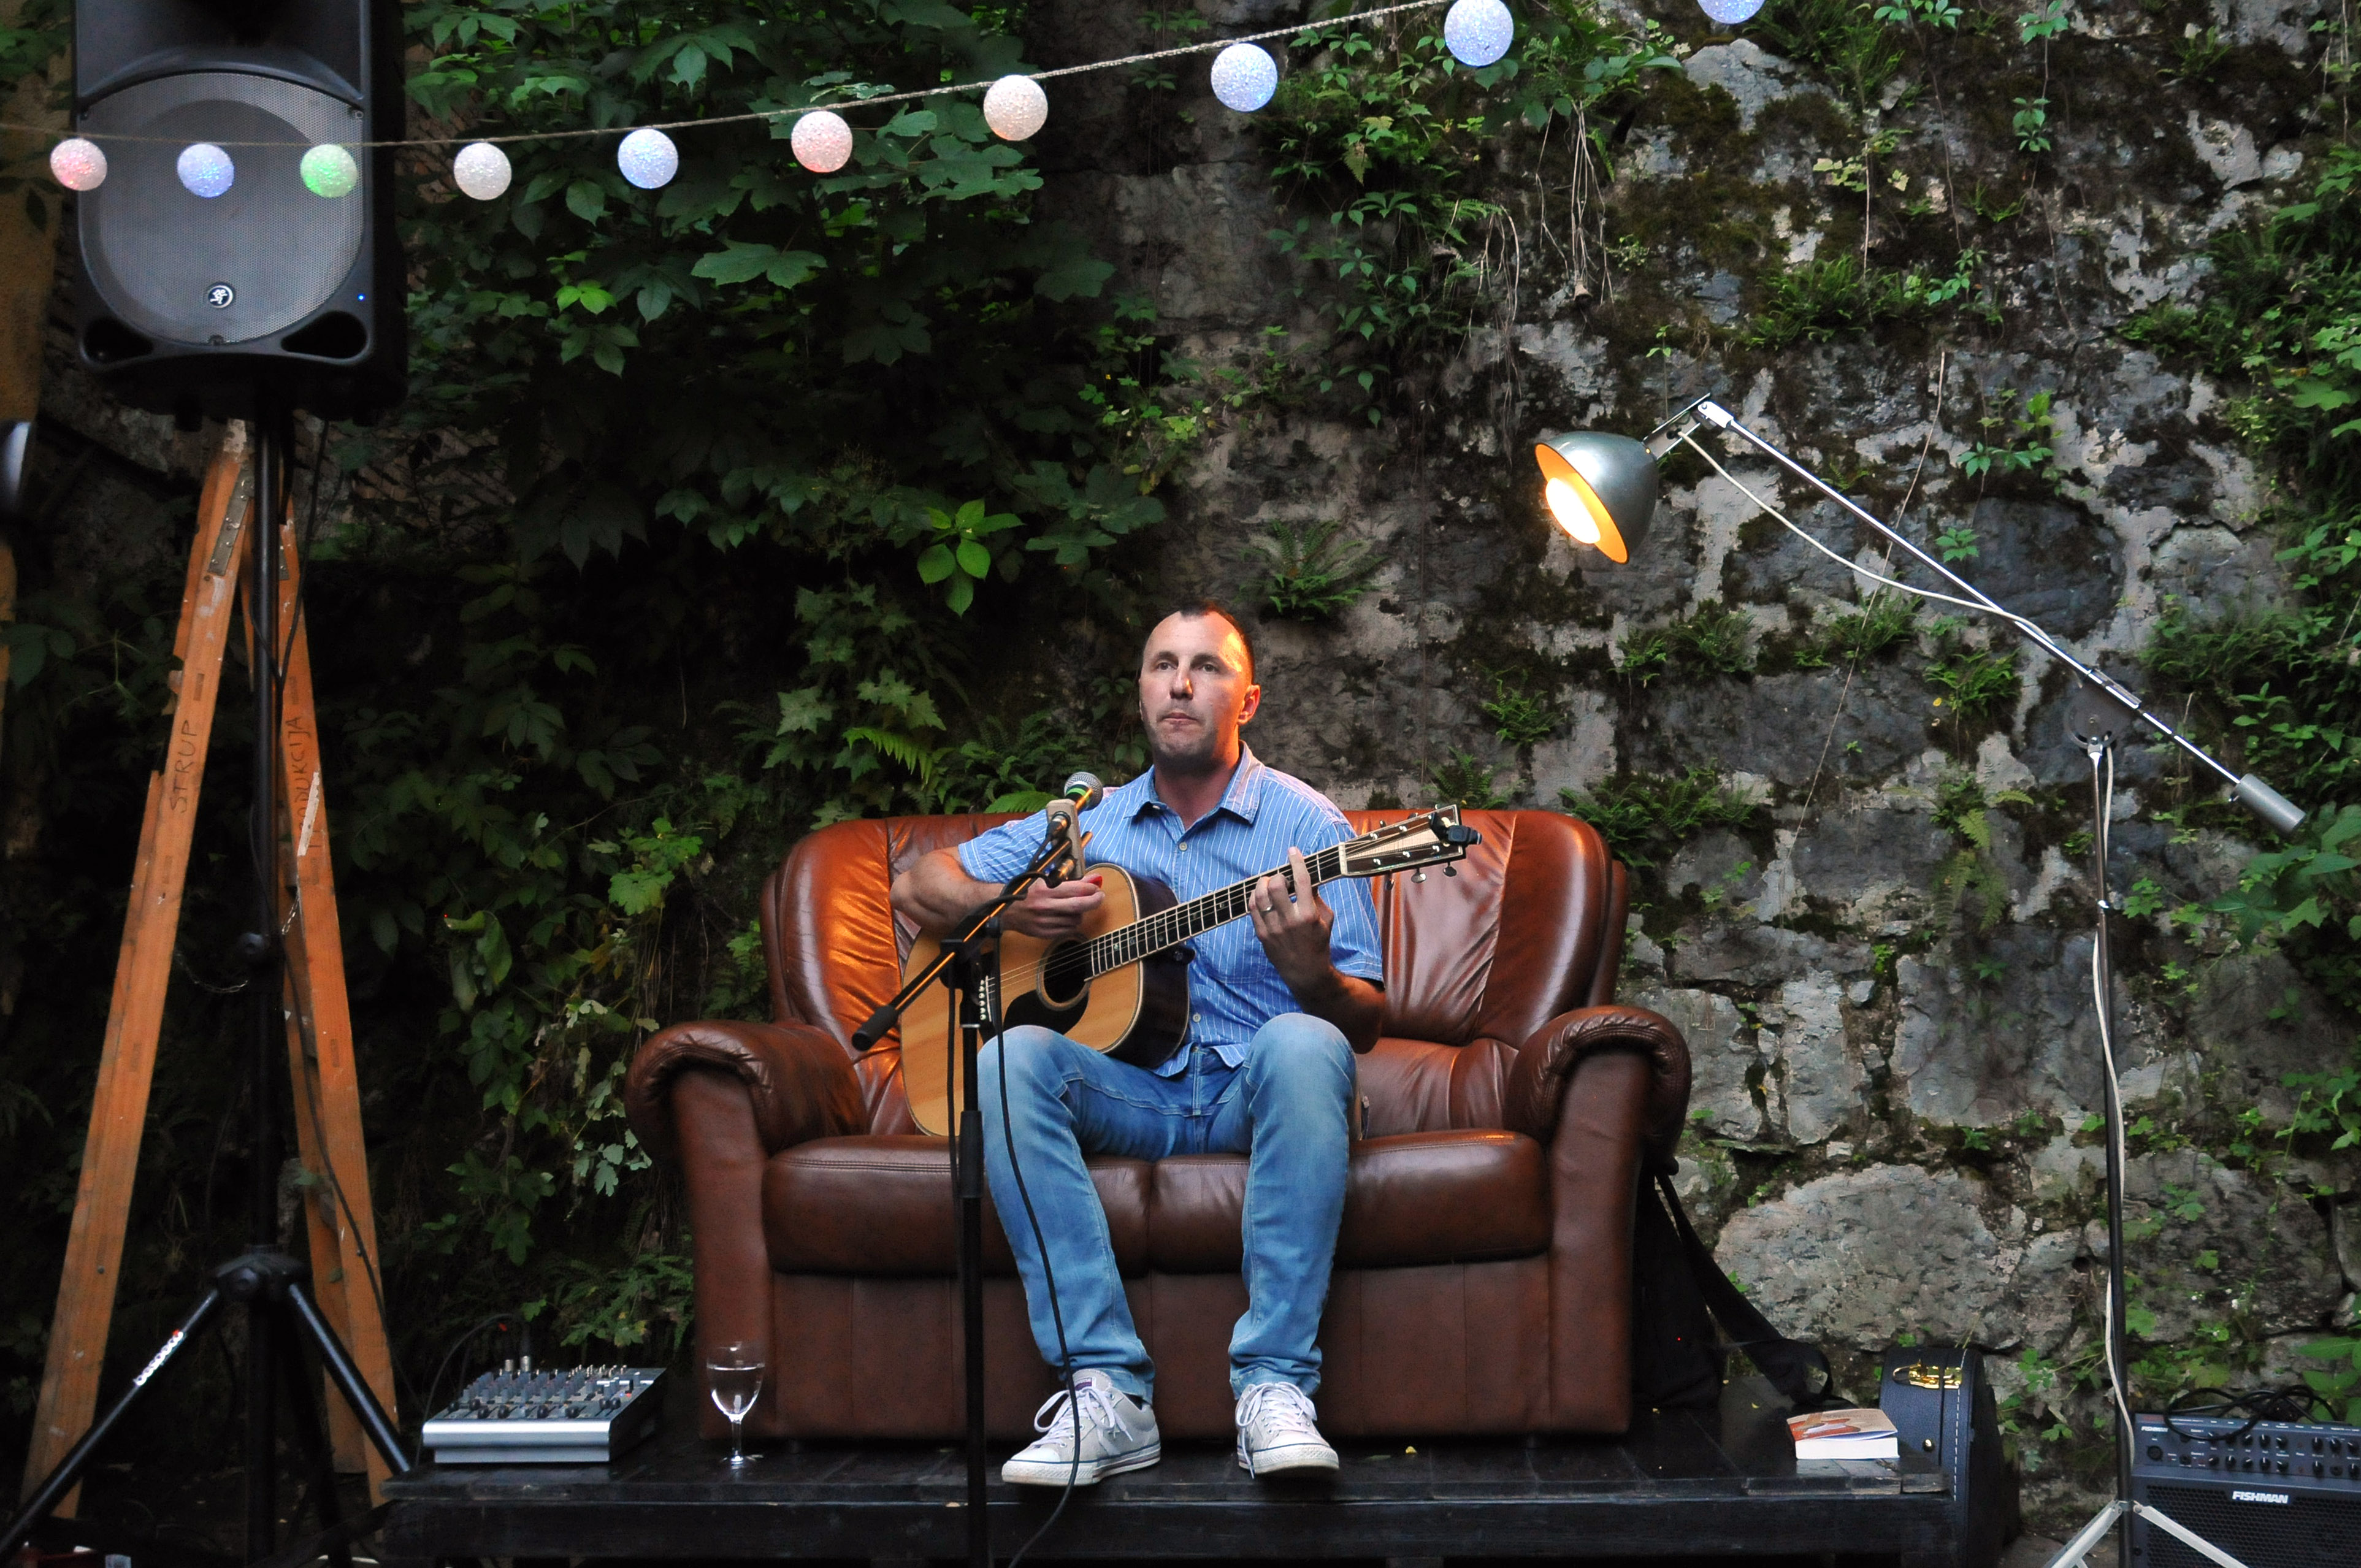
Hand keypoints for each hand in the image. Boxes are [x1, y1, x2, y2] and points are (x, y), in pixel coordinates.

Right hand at [1002, 873, 1103, 939]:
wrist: (1006, 910)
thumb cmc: (1027, 892)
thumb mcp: (1046, 882)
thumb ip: (1071, 881)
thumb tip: (1094, 879)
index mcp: (1045, 891)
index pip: (1075, 890)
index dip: (1091, 889)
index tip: (1097, 888)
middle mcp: (1045, 907)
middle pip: (1079, 906)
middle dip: (1094, 901)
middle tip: (1099, 897)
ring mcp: (1045, 922)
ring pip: (1075, 920)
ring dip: (1081, 913)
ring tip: (1077, 907)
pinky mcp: (1044, 933)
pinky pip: (1067, 930)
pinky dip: (1072, 923)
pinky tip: (1068, 917)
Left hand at [1248, 846, 1334, 993]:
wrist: (1305, 972)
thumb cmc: (1318, 942)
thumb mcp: (1326, 919)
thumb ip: (1316, 897)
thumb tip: (1306, 876)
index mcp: (1309, 915)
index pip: (1302, 880)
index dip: (1297, 861)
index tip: (1293, 851)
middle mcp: (1290, 921)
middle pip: (1276, 886)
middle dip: (1278, 875)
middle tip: (1282, 877)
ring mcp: (1273, 928)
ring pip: (1260, 895)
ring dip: (1264, 883)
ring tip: (1270, 883)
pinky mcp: (1262, 934)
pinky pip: (1252, 908)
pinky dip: (1255, 896)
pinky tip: (1262, 895)